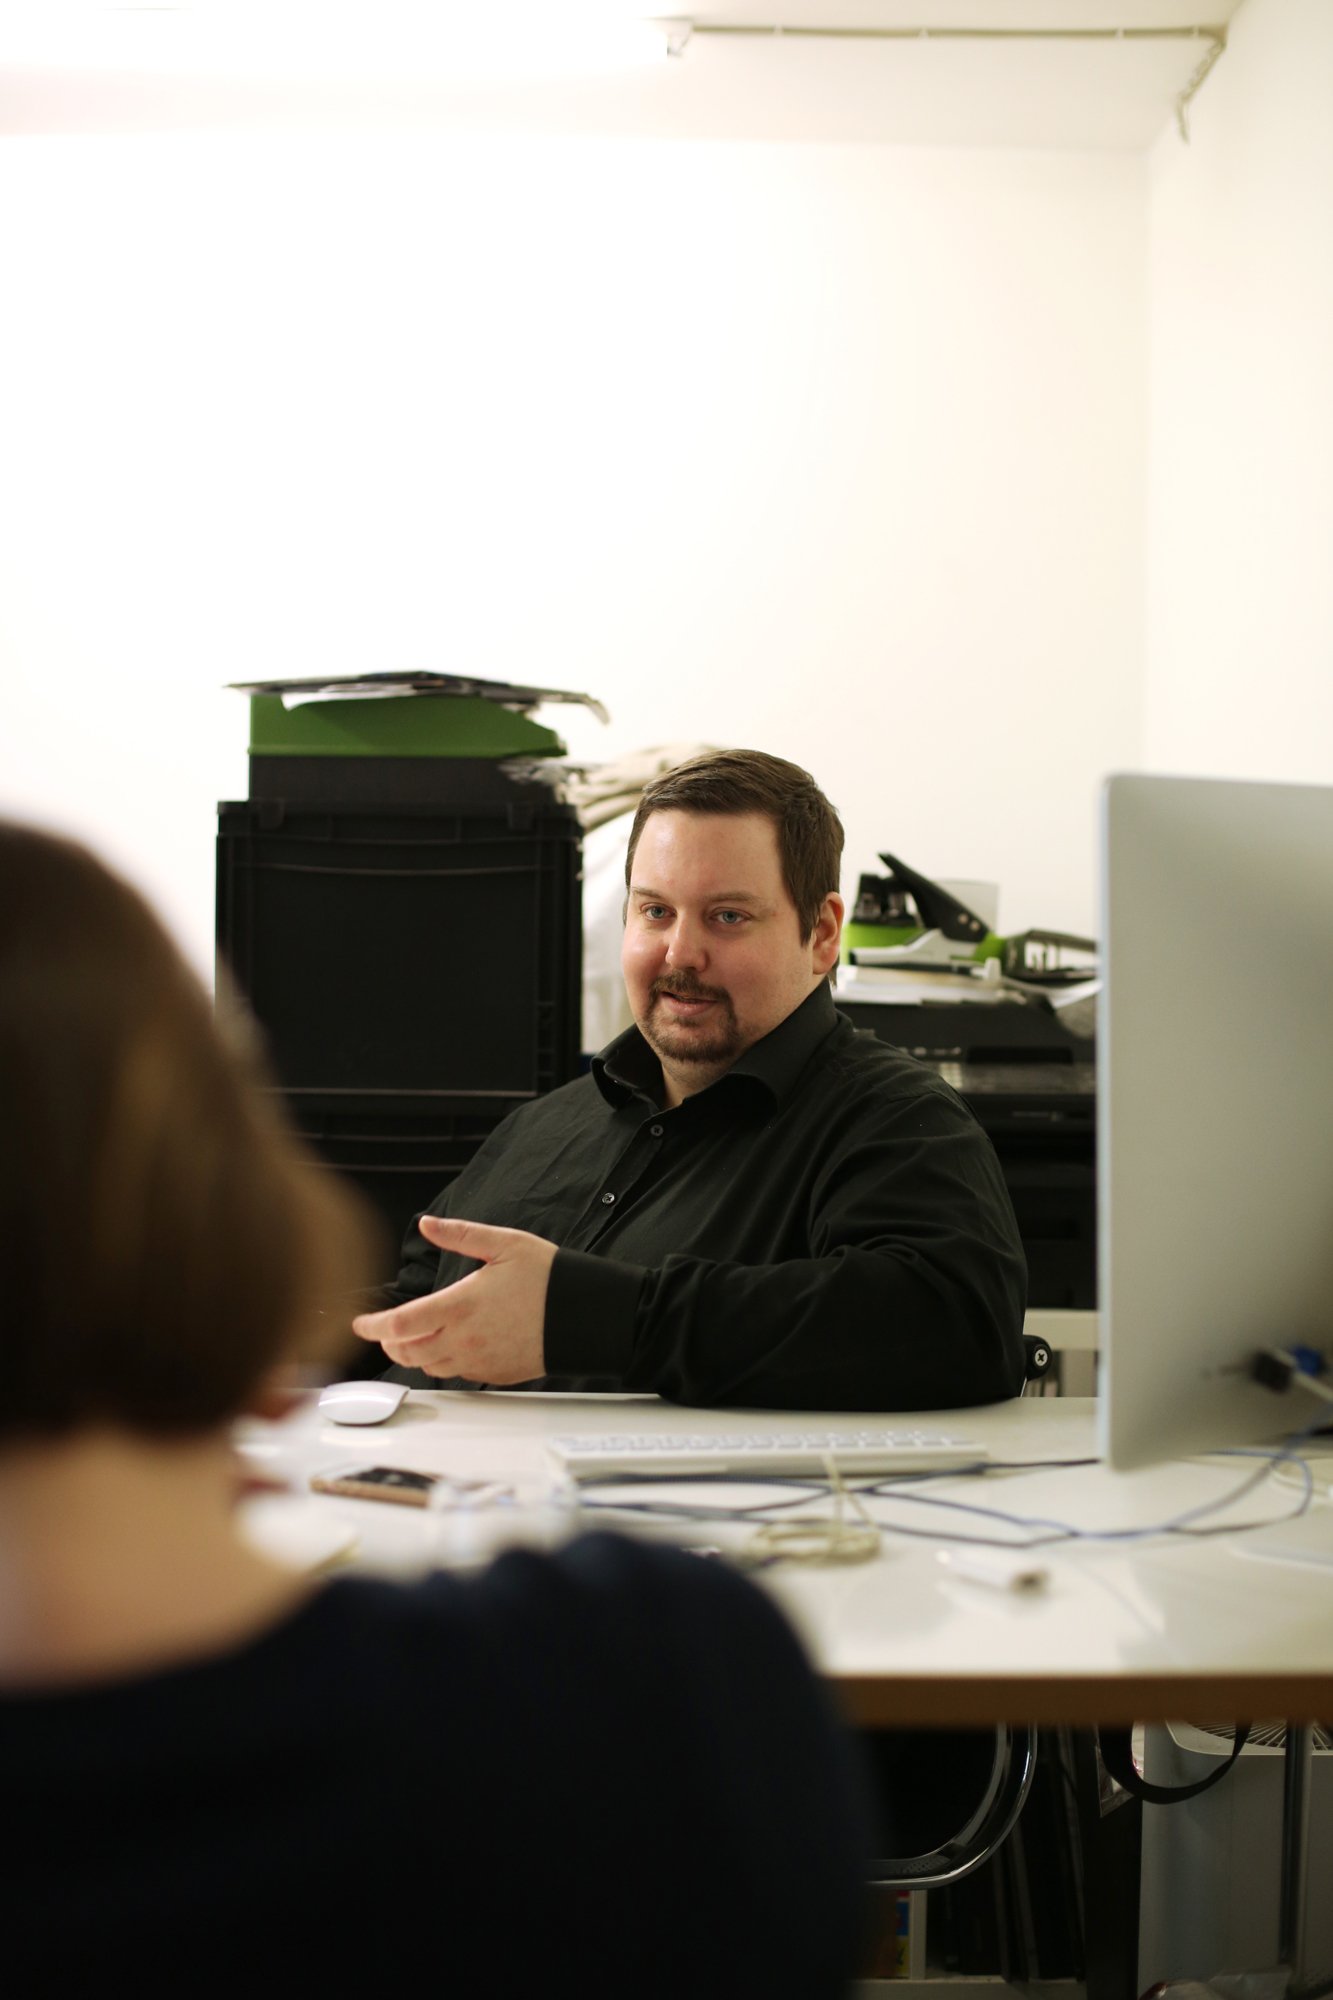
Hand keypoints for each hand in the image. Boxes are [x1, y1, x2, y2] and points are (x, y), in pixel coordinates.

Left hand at [351, 1216, 554, 1383]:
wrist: (585, 1314)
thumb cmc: (548, 1277)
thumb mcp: (504, 1243)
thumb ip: (460, 1234)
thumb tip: (428, 1223)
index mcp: (460, 1305)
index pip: (399, 1324)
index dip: (372, 1327)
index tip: (359, 1324)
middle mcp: (464, 1339)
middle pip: (407, 1352)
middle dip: (389, 1343)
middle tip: (384, 1331)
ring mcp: (479, 1360)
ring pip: (429, 1367)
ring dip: (414, 1355)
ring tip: (412, 1338)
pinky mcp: (495, 1374)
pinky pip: (457, 1374)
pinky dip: (442, 1363)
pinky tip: (449, 1346)